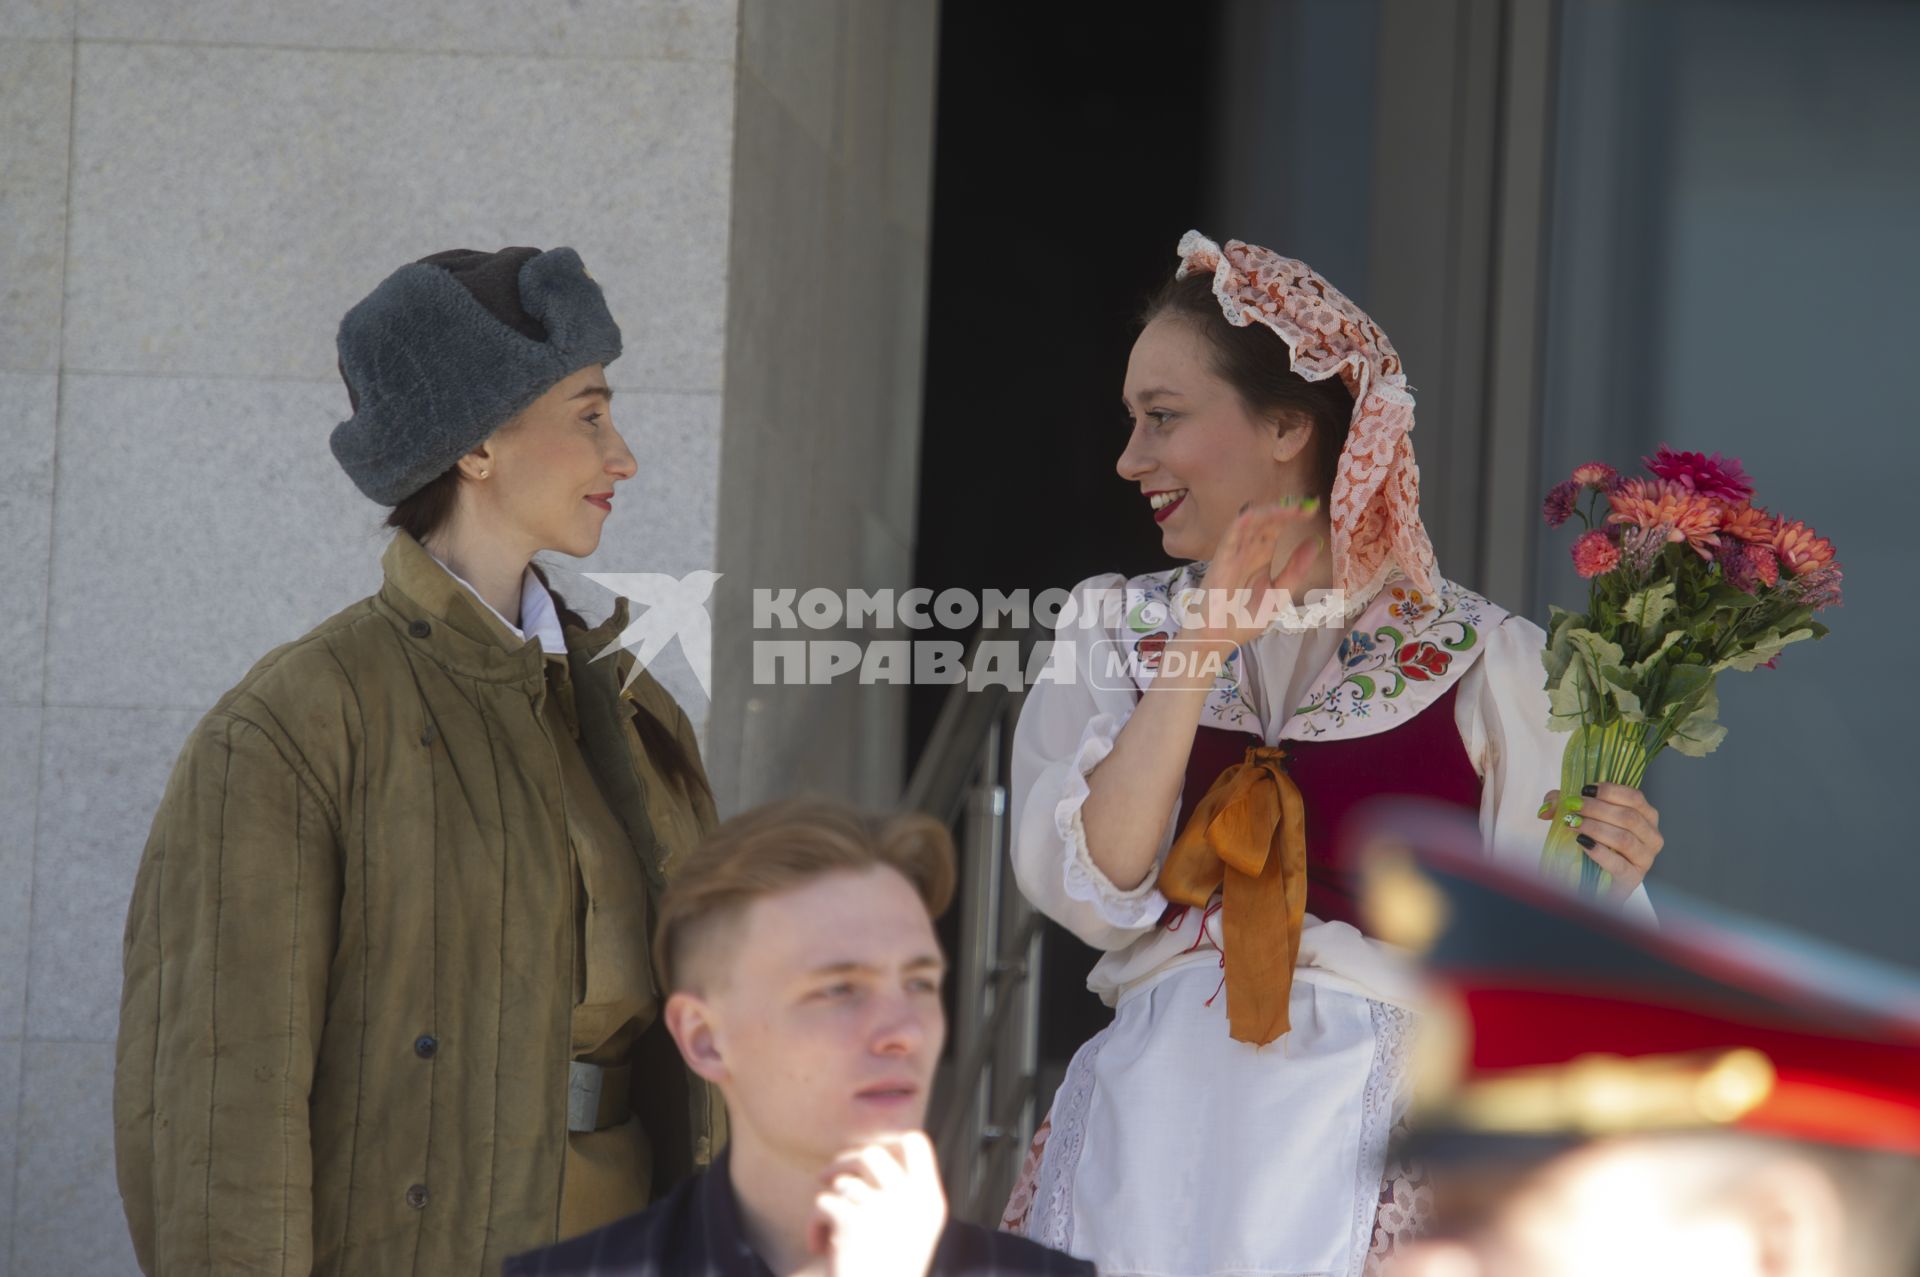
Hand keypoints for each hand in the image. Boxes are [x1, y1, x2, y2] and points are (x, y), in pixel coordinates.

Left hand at [807, 1132, 946, 1276]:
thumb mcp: (914, 1232)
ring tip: (826, 1223)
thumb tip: (870, 1154)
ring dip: (828, 1198)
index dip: (890, 1141)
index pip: (917, 1142)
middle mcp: (910, 1199)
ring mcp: (882, 1208)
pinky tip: (818, 1246)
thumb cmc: (890, 1273)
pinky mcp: (851, 1222)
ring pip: (842, 1181)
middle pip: (871, 1154)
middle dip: (844, 1162)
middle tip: (830, 1177)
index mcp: (930, 1201)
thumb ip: (904, 1194)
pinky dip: (814, 1224)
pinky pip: (823, 1204)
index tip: (871, 1158)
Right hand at [1185, 498, 1326, 651]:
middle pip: (1266, 523)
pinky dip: (1239, 525)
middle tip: (1307, 504)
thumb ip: (1295, 569)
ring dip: (1268, 514)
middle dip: (1285, 512)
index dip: (1292, 517)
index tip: (1313, 507)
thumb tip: (1315, 542)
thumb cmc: (1243, 621)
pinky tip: (1252, 513)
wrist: (1218, 641)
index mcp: (1260, 559)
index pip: (1276, 530)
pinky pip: (1229, 539)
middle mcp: (1247, 552)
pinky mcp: (1220, 563)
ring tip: (1290, 507)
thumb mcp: (1278, 595)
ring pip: (1249, 525)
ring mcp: (1233, 555)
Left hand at [1538, 782, 1664, 897]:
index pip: (1635, 797)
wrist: (1595, 882)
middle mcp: (1651, 836)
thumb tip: (1545, 808)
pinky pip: (1618, 864)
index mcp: (1646, 816)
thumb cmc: (1593, 843)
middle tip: (1573, 807)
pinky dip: (1599, 852)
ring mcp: (1645, 859)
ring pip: (1624, 839)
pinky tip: (1582, 843)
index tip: (1585, 790)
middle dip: (1597, 809)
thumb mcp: (1580, 816)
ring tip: (1573, 824)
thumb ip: (1563, 805)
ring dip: (1596, 828)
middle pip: (1628, 817)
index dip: (1610, 791)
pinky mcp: (1633, 878)